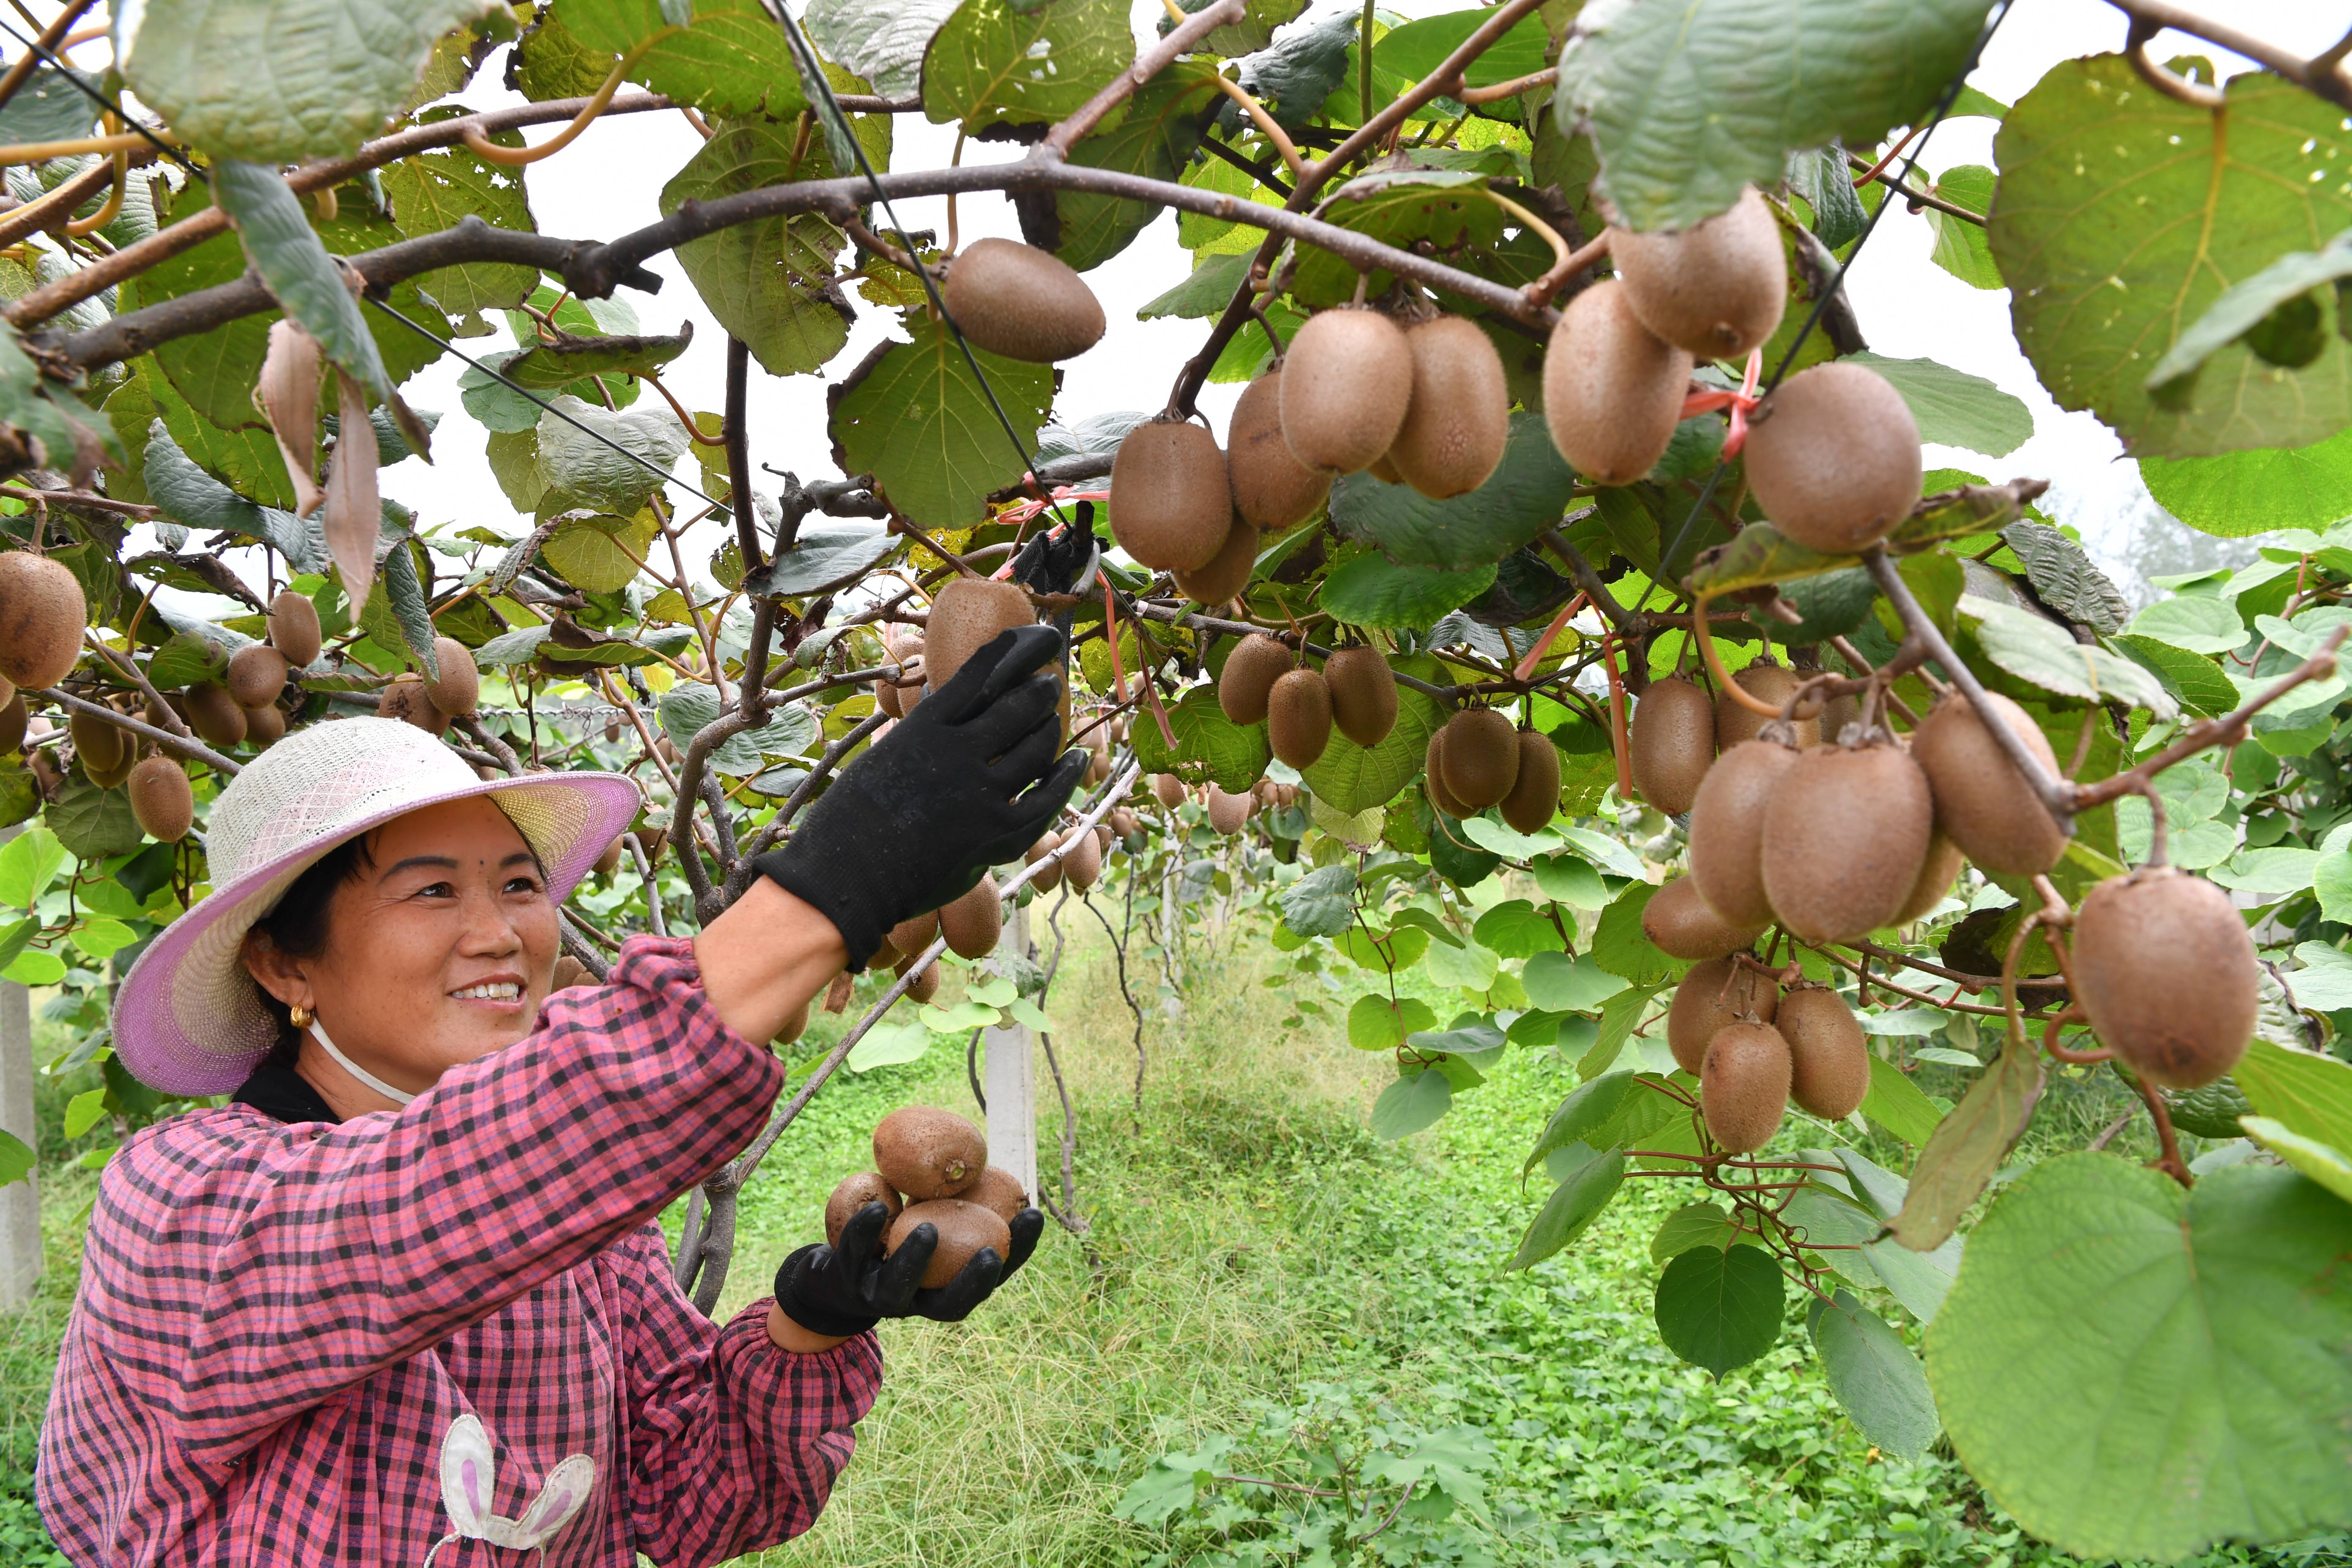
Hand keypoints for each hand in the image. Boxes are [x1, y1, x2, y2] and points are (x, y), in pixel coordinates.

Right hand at [754, 623, 1084, 968]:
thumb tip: (947, 708)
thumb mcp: (883, 758)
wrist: (845, 878)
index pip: (980, 674)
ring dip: (1049, 727)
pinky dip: (1064, 776)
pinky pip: (1045, 798)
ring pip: (1035, 747)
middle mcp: (955, 753)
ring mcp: (979, 793)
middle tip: (1047, 683)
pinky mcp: (996, 833)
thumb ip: (921, 735)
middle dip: (1038, 689)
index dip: (1014, 650)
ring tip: (1053, 718)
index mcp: (922, 728)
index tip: (1035, 638)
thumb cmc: (851, 820)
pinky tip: (1074, 761)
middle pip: (1016, 706)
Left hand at [771, 1201, 1046, 1336]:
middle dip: (973, 1282)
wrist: (833, 1279)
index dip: (1016, 1252)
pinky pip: (854, 1254)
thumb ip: (954, 1206)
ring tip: (926, 1229)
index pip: (989, 1277)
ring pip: (898, 1289)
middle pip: (950, 1305)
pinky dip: (863, 1230)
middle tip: (990, 1254)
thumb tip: (991, 1161)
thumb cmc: (896, 1240)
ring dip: (914, 1260)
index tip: (1033, 1216)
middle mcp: (917, 1301)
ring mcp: (879, 1296)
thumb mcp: (930, 1222)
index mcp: (946, 1287)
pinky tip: (875, 1206)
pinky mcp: (845, 1280)